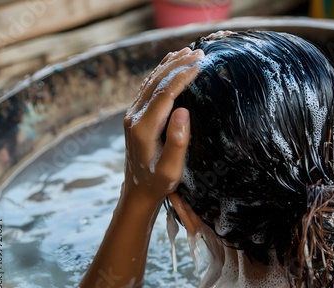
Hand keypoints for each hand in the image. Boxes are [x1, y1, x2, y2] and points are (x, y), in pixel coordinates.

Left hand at [123, 47, 202, 200]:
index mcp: (143, 128)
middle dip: (178, 65)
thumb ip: (178, 142)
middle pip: (156, 82)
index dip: (182, 76)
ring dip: (169, 65)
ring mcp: (133, 114)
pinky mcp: (135, 115)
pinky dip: (161, 72)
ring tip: (188, 51)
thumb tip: (183, 111)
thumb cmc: (158, 182)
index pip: (165, 94)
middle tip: (200, 52)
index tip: (200, 64)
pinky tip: (170, 64)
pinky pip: (148, 87)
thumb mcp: (171, 170)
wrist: (137, 189)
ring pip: (151, 81)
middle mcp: (134, 116)